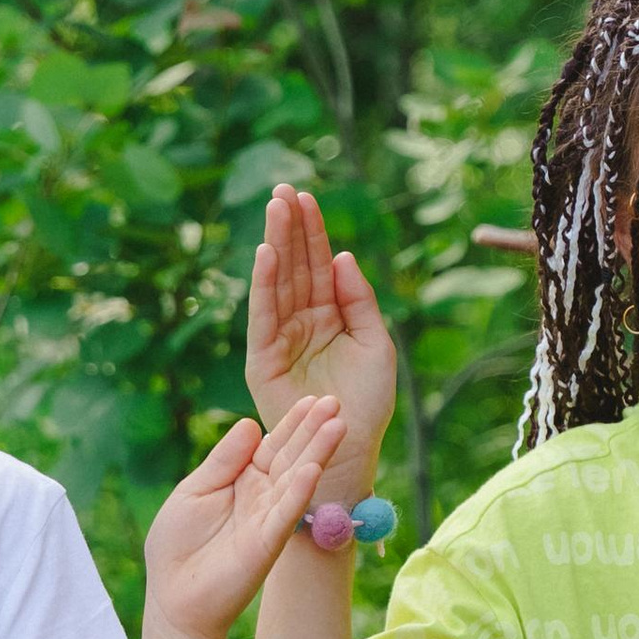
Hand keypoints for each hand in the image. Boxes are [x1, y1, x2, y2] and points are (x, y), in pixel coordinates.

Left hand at [142, 393, 344, 638]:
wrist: (174, 597)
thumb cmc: (178, 544)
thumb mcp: (195, 490)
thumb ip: (223, 460)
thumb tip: (250, 424)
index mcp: (242, 478)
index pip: (272, 444)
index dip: (291, 423)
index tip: (312, 399)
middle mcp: (261, 495)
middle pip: (291, 456)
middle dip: (313, 430)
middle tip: (335, 402)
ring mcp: (268, 518)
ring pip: (296, 479)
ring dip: (318, 453)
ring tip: (338, 426)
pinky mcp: (267, 542)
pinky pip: (286, 513)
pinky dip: (300, 491)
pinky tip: (313, 470)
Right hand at [247, 185, 398, 505]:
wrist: (349, 448)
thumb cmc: (366, 402)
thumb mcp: (376, 343)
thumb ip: (359, 300)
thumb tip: (341, 257)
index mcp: (329, 315)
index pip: (318, 264)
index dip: (313, 231)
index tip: (307, 196)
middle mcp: (301, 322)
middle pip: (294, 265)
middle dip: (289, 227)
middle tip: (283, 190)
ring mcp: (280, 339)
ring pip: (277, 282)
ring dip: (275, 244)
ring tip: (274, 209)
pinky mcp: (264, 360)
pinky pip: (262, 316)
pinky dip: (262, 285)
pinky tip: (265, 255)